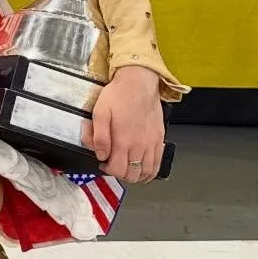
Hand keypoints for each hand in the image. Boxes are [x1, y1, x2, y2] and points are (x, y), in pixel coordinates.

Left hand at [89, 65, 163, 183]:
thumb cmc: (119, 95)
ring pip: (146, 172)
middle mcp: (139, 145)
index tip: (103, 162)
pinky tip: (143, 169)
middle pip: (131, 175)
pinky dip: (150, 171)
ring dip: (135, 175)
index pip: (117, 170)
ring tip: (127, 167)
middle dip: (120, 173)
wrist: (139, 83)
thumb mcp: (100, 112)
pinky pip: (158, 163)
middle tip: (114, 164)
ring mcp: (151, 144)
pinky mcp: (159, 139)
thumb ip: (98, 136)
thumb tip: (100, 154)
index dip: (108, 170)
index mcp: (123, 140)